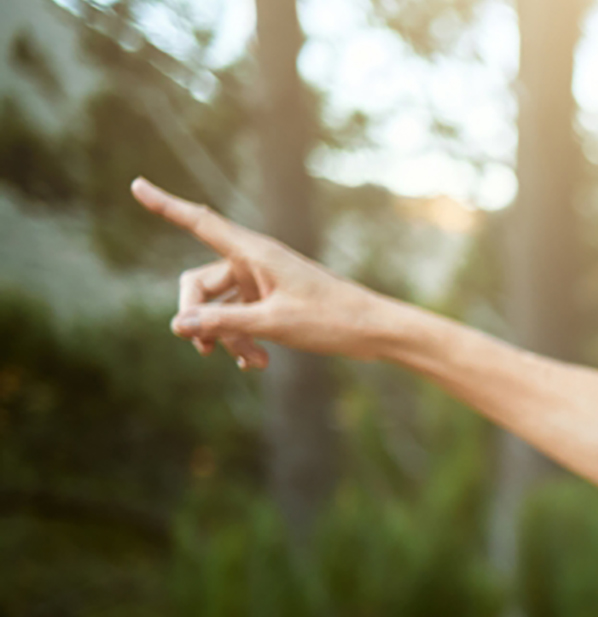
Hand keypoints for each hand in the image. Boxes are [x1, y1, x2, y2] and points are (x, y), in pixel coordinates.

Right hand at [131, 177, 395, 368]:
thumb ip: (223, 323)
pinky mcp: (273, 299)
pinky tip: (257, 363)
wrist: (374, 330)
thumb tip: (177, 324)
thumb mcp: (273, 323)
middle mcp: (254, 261)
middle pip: (200, 283)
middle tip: (203, 351)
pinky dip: (244, 338)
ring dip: (228, 337)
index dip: (166, 206)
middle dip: (200, 317)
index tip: (136, 185)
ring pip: (221, 307)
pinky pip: (242, 316)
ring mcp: (263, 281)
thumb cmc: (331, 319)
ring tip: (253, 364)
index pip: (199, 223)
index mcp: (255, 252)